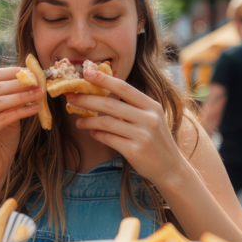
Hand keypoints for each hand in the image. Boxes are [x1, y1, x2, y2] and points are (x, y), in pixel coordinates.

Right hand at [0, 67, 43, 185]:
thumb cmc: (4, 141)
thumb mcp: (12, 115)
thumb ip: (17, 100)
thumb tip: (35, 80)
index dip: (15, 72)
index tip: (34, 73)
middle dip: (21, 83)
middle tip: (40, 82)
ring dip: (23, 96)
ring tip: (41, 94)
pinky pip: (1, 118)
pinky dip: (20, 112)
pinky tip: (35, 109)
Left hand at [69, 67, 187, 188]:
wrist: (171, 168)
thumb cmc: (156, 141)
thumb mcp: (151, 119)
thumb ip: (132, 108)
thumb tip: (102, 97)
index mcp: (151, 105)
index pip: (124, 88)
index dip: (104, 79)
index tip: (86, 73)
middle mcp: (148, 118)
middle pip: (110, 104)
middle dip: (87, 100)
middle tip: (71, 97)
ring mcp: (142, 135)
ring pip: (106, 122)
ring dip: (88, 121)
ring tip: (78, 120)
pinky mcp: (135, 151)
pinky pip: (109, 139)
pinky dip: (97, 135)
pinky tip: (91, 133)